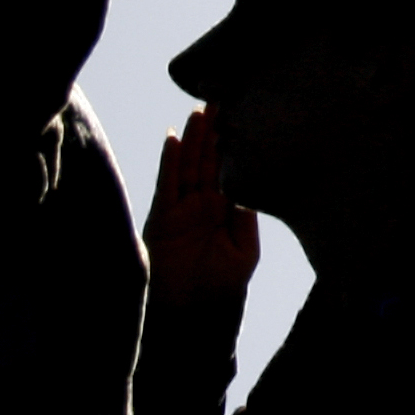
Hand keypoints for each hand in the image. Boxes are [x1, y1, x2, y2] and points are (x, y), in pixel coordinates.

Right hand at [145, 105, 259, 309]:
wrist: (193, 318)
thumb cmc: (222, 287)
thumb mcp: (244, 249)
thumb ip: (245, 216)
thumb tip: (251, 182)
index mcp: (225, 208)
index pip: (230, 168)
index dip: (235, 142)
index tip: (244, 113)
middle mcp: (203, 204)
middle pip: (209, 160)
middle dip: (215, 131)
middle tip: (223, 97)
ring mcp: (182, 209)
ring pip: (189, 166)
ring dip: (194, 138)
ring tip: (201, 110)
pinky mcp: (163, 219)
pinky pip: (167, 185)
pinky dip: (170, 163)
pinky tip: (175, 139)